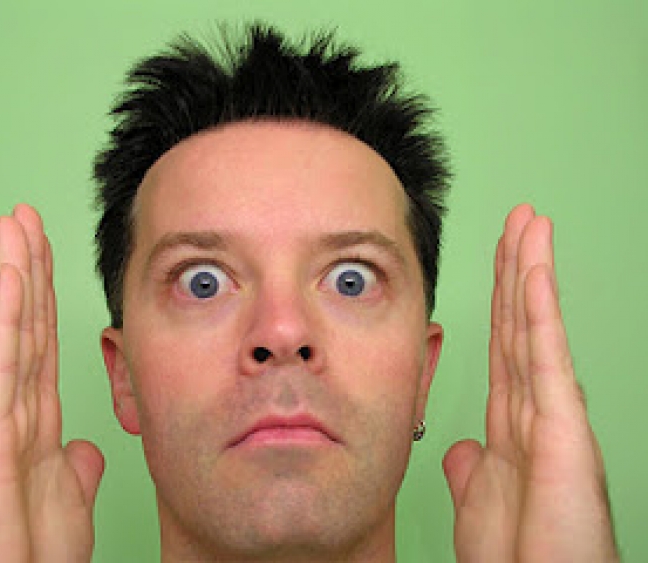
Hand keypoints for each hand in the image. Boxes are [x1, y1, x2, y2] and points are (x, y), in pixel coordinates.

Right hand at [0, 205, 104, 561]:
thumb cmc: (28, 554)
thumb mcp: (65, 500)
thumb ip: (75, 466)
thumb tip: (86, 445)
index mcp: (32, 422)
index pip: (43, 342)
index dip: (47, 297)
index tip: (48, 254)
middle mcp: (9, 410)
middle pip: (27, 323)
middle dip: (29, 268)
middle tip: (28, 216)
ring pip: (11, 328)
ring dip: (16, 271)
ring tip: (16, 221)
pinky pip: (1, 359)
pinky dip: (7, 312)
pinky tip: (13, 269)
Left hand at [442, 204, 618, 561]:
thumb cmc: (520, 554)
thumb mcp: (481, 500)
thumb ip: (472, 466)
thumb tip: (463, 443)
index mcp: (514, 422)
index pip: (503, 343)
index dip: (500, 298)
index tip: (500, 256)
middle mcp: (537, 409)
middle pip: (520, 323)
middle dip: (518, 268)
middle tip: (519, 217)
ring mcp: (554, 415)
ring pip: (536, 327)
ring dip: (532, 271)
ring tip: (531, 221)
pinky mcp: (565, 429)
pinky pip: (546, 357)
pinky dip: (539, 310)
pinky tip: (534, 269)